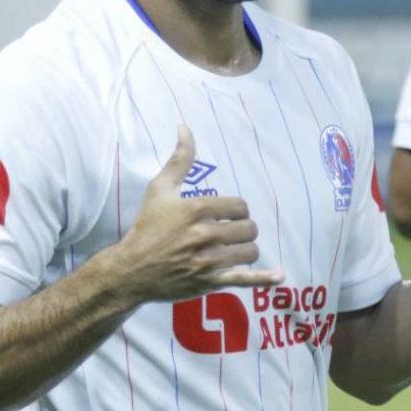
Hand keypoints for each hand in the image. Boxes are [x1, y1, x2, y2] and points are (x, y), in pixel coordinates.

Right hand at [111, 125, 283, 304]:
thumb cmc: (147, 226)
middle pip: (249, 228)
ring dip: (246, 249)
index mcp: (198, 210)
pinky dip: (263, 278)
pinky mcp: (210, 282)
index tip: (226, 215)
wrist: (131, 270)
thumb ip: (179, 159)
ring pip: (250, 251)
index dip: (236, 210)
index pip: (240, 206)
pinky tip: (279, 276)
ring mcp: (209, 260)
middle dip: (243, 229)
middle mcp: (206, 234)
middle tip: (230, 233)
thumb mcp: (160, 189)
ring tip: (234, 249)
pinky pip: (244, 279)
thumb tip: (185, 128)